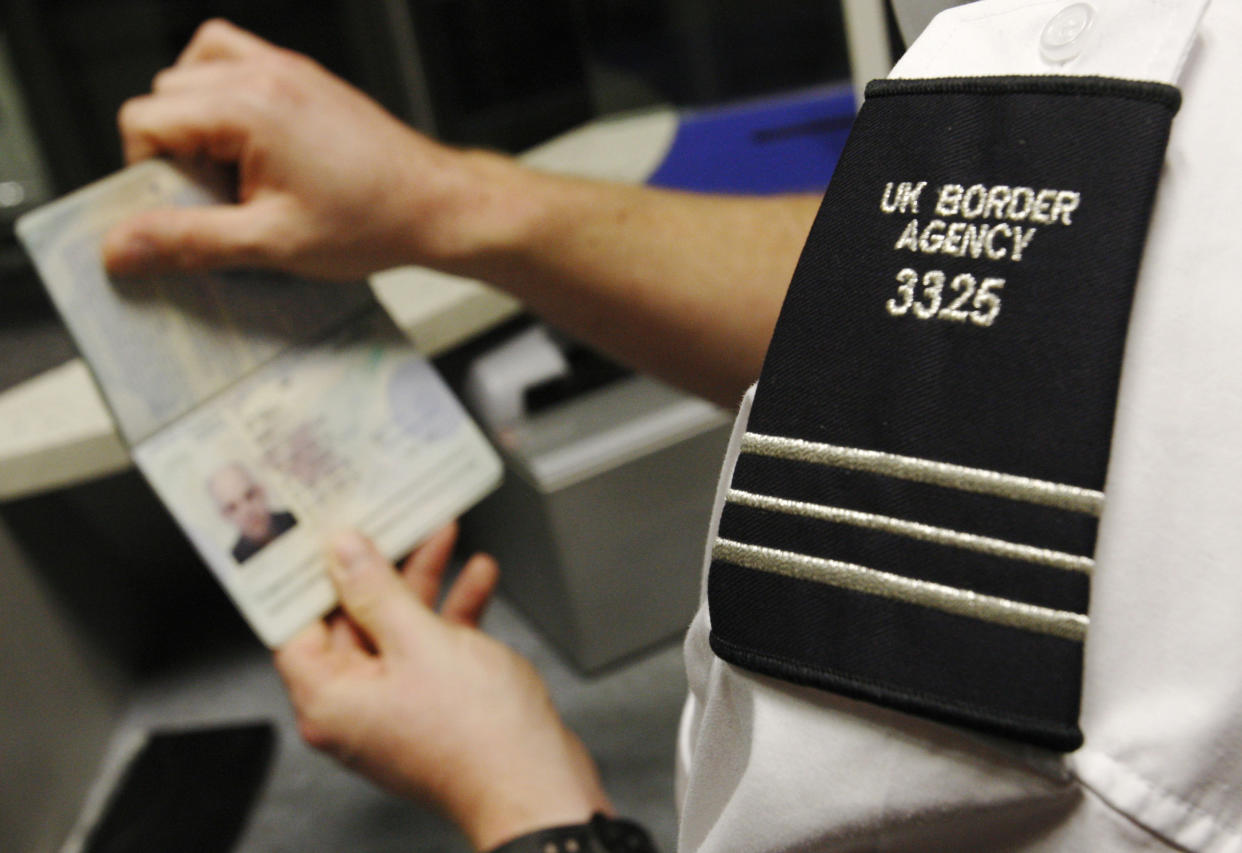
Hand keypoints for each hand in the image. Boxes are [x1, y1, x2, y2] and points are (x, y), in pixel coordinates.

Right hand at [102, 19, 525, 280]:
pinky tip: (252, 149)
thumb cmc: (374, 221)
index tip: (184, 207)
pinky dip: (226, 97)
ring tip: (237, 175)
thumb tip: (122, 246)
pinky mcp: (304, 78)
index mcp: (250, 106)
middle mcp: (265, 73)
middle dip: (175, 149)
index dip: (149, 171)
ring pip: (194, 72)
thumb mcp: (271, 244)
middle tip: (221, 199)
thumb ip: (189, 241)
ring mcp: (287, 70)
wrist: (438, 207)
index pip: (144, 119)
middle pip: (166, 95)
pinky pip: (235, 63)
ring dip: (197, 121)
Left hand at [275, 524, 611, 850]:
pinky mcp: (432, 710)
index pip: (296, 626)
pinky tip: (476, 580)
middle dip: (380, 570)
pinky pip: (429, 651)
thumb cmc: (480, 735)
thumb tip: (344, 555)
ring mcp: (395, 711)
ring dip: (424, 585)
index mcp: (330, 700)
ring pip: (397, 631)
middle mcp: (354, 710)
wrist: (538, 783)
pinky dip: (450, 615)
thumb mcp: (420, 640)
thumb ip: (378, 591)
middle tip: (392, 524)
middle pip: (352, 622)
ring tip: (442, 537)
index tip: (322, 536)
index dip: (309, 578)